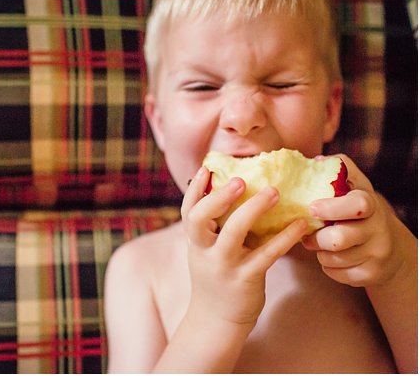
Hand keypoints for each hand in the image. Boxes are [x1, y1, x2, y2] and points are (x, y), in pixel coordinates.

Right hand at [181, 166, 307, 326]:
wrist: (216, 321)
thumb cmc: (215, 277)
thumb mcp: (205, 251)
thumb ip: (213, 227)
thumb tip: (231, 189)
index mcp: (195, 242)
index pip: (188, 210)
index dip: (195, 189)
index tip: (207, 167)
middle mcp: (205, 252)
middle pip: (200, 219)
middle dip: (218, 197)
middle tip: (240, 180)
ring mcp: (224, 266)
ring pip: (234, 233)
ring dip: (253, 209)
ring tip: (274, 192)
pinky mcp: (246, 279)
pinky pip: (267, 255)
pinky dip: (285, 238)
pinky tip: (300, 225)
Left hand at [302, 154, 412, 286]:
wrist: (390, 247)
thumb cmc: (360, 212)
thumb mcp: (355, 187)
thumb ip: (338, 170)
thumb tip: (317, 161)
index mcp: (370, 204)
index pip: (357, 204)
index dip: (331, 207)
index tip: (312, 208)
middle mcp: (378, 229)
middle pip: (338, 239)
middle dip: (316, 238)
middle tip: (309, 234)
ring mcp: (377, 254)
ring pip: (332, 258)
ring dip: (319, 252)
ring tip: (321, 244)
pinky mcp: (371, 274)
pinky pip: (335, 273)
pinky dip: (327, 267)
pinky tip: (333, 258)